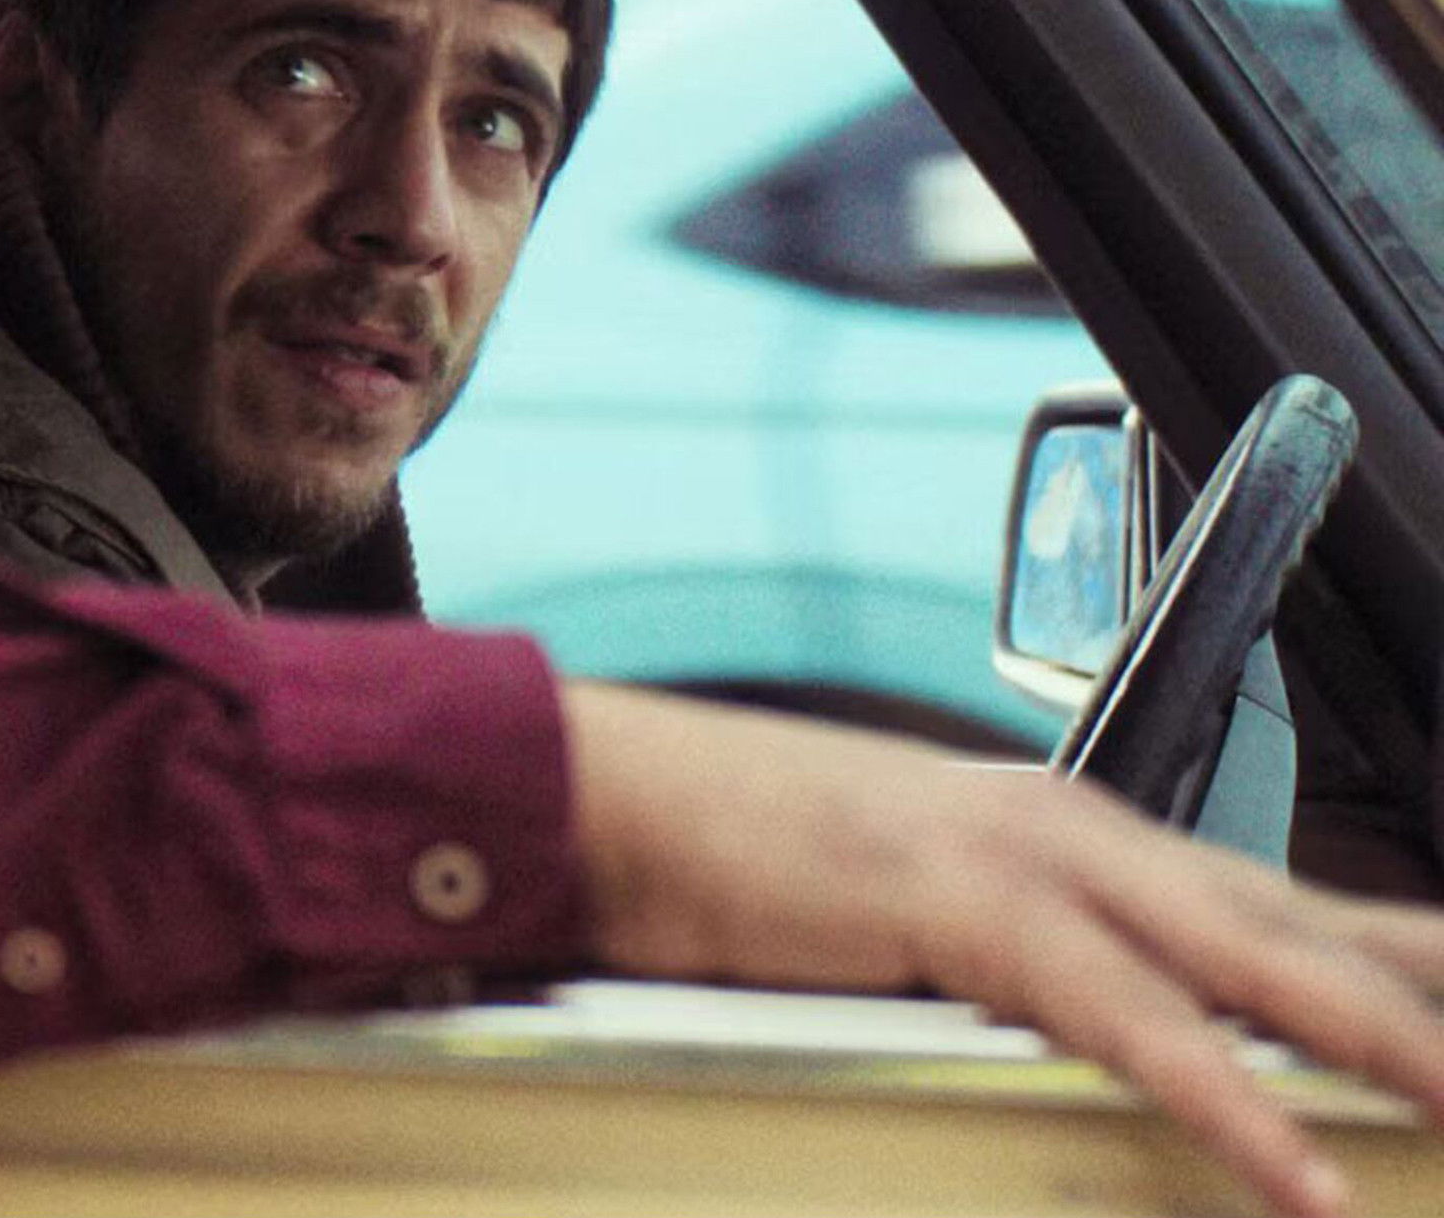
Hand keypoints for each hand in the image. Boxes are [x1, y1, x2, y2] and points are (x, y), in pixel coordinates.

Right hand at [561, 681, 1443, 1217]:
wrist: (605, 797)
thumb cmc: (736, 858)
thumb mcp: (915, 911)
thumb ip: (1022, 961)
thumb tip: (1100, 1036)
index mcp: (1082, 837)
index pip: (1299, 905)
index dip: (1409, 966)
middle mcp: (1084, 833)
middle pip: (1317, 928)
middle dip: (1429, 1002)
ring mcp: (1030, 858)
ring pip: (1261, 962)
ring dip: (1387, 1046)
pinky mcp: (965, 903)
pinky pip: (1127, 1020)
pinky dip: (1224, 1099)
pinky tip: (1294, 1169)